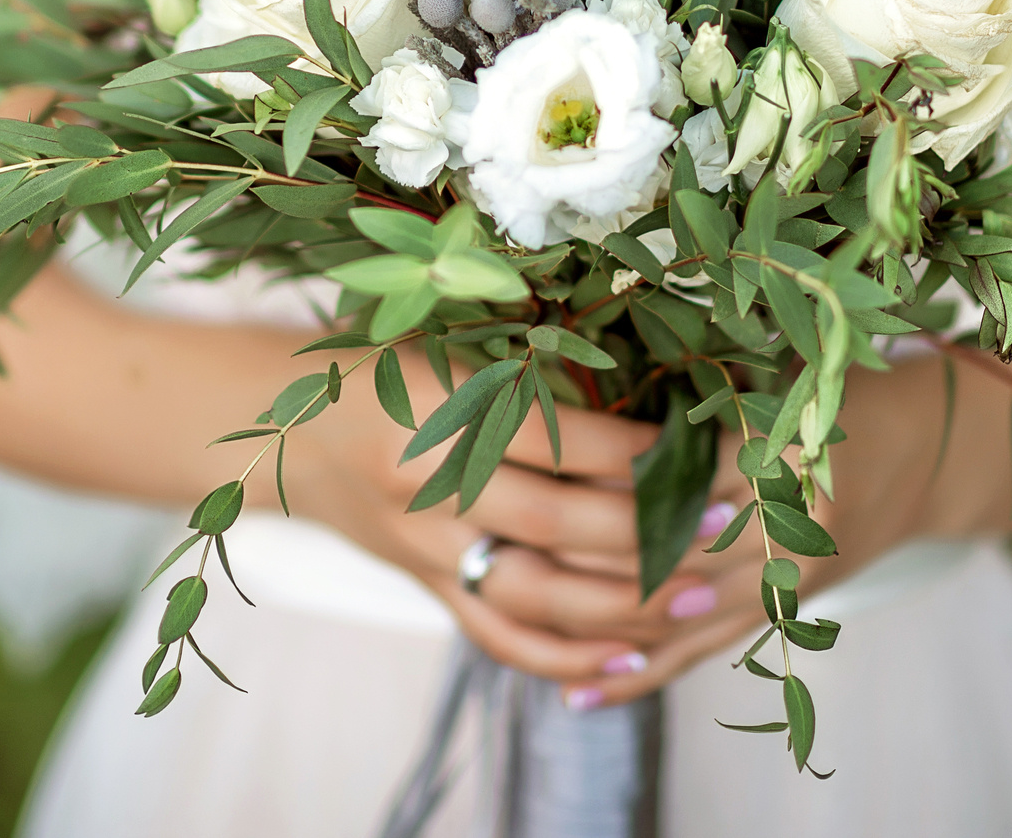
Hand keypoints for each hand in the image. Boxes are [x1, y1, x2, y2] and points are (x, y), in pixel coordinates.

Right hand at [279, 351, 686, 684]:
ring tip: (699, 595)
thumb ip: (533, 378)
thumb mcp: (452, 350)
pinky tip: (631, 660)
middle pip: (553, 524)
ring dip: (623, 605)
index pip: (552, 439)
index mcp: (439, 412)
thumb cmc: (389, 371)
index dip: (631, 449)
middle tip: (720, 523)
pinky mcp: (427, 586)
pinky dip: (567, 659)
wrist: (290, 427)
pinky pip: (500, 637)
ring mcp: (426, 548)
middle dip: (645, 529)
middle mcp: (431, 488)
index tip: (697, 445)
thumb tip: (648, 403)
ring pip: (534, 594)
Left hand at [540, 359, 956, 708]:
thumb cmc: (835, 393)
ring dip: (603, 620)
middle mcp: (794, 524)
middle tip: (508, 546)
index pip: (682, 474)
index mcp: (788, 450)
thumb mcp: (780, 373)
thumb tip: (584, 381)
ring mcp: (792, 580)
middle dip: (591, 554)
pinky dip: (642, 675)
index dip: (611, 481)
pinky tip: (581, 691)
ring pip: (681, 614)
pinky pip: (704, 655)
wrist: (925, 453)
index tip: (539, 475)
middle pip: (675, 552)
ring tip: (524, 613)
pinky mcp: (785, 615)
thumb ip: (701, 391)